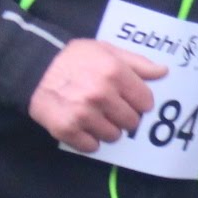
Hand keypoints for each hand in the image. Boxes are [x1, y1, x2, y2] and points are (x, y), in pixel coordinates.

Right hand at [29, 38, 167, 153]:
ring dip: (108, 129)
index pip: (146, 101)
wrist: (33, 69)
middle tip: (111, 108)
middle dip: (125, 116)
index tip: (129, 99)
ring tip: (95, 116)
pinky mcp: (68, 130)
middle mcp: (101, 95)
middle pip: (132, 122)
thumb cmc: (73, 58)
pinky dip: (89, 139)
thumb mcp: (106, 50)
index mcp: (114, 73)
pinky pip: (92, 146)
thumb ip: (137, 63)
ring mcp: (84, 114)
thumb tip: (163, 72)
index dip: (139, 101)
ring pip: (114, 136)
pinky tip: (83, 126)